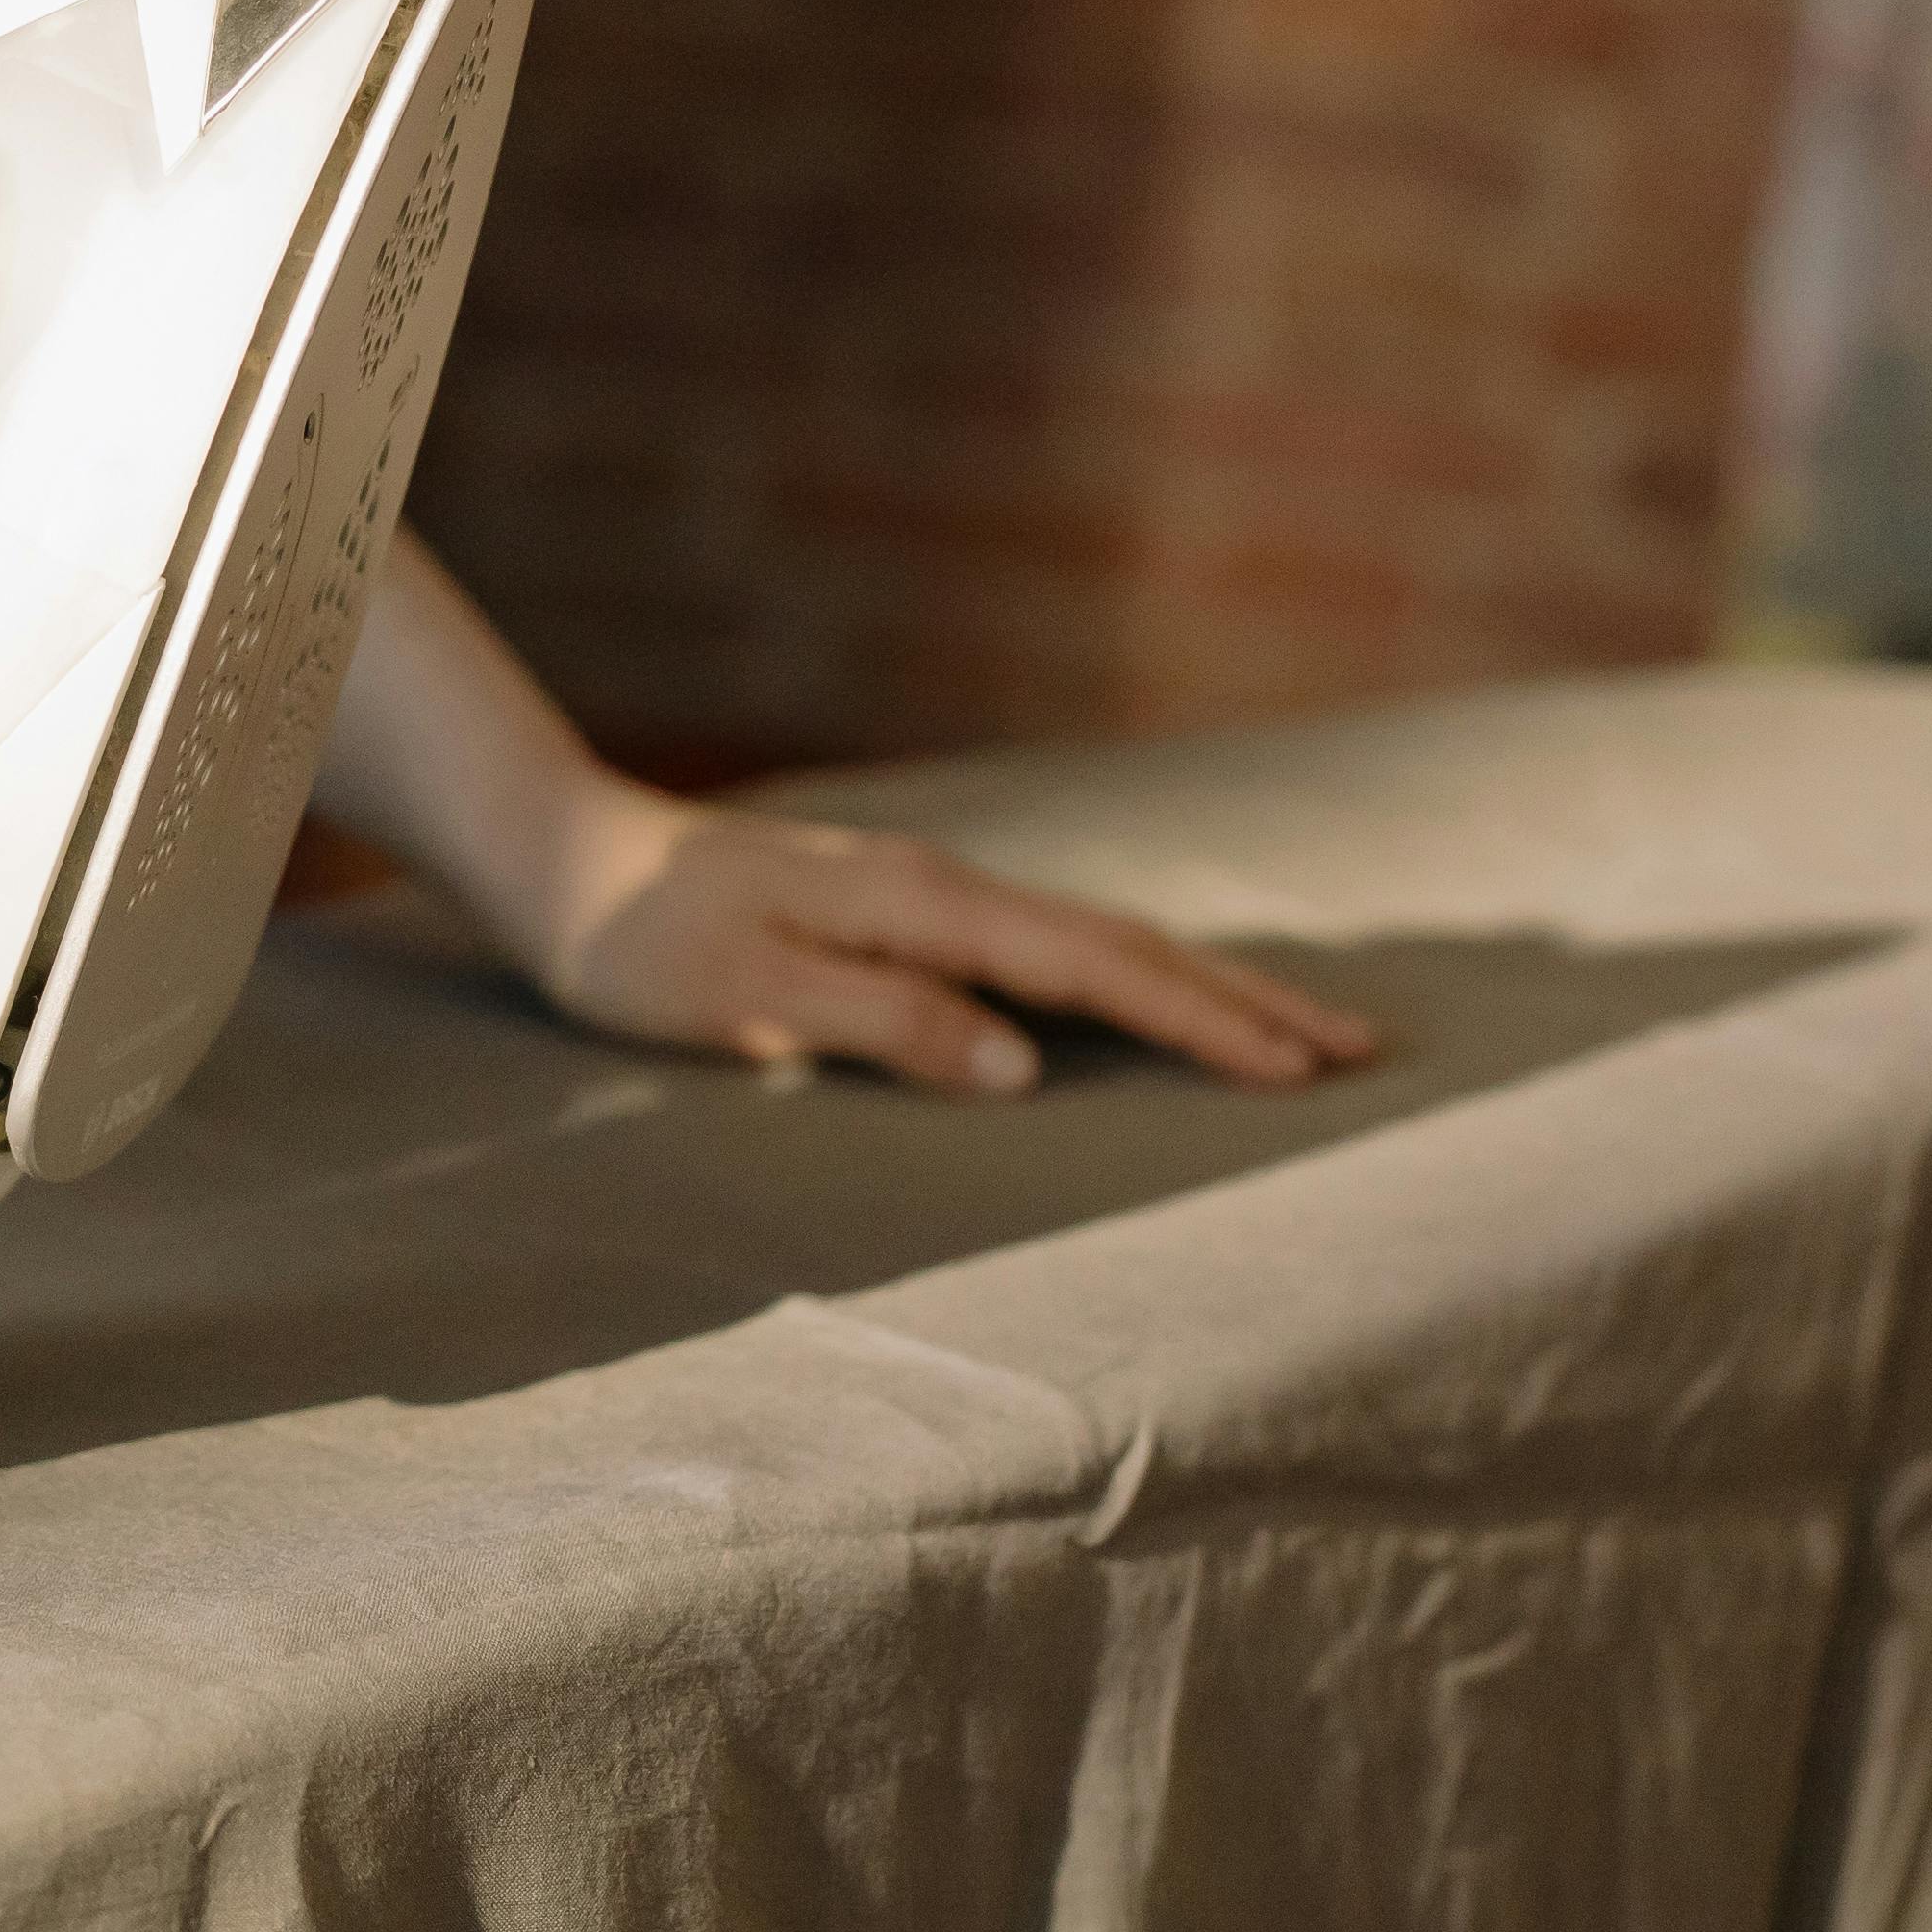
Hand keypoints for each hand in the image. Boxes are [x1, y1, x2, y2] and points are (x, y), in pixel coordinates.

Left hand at [526, 777, 1376, 1093]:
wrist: (572, 862)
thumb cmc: (642, 944)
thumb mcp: (751, 993)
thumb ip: (888, 1023)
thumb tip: (1022, 1066)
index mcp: (926, 904)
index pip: (1095, 971)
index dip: (1202, 1021)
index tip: (1297, 1069)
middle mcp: (949, 886)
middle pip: (1127, 946)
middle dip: (1246, 1000)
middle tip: (1360, 1052)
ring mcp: (936, 894)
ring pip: (1100, 942)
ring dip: (1204, 986)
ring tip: (1299, 1032)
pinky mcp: (914, 913)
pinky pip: (1054, 949)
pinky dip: (1134, 978)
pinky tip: (1160, 1003)